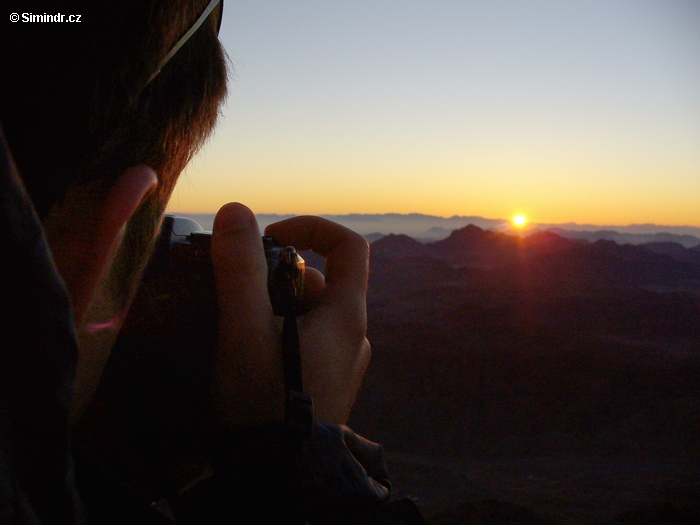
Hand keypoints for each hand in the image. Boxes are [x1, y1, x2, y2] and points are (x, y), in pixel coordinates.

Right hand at [210, 203, 370, 426]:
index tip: (270, 237)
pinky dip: (276, 332)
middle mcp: (352, 336)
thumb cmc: (263, 402)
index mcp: (346, 316)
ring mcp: (341, 363)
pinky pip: (303, 341)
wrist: (277, 479)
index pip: (350, 247)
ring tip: (232, 327)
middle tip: (232, 294)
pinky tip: (245, 354)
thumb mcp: (244, 331)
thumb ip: (239, 271)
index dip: (312, 228)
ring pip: (306, 313)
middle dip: (273, 277)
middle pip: (318, 281)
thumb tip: (236, 210)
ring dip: (270, 307)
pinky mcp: (325, 385)